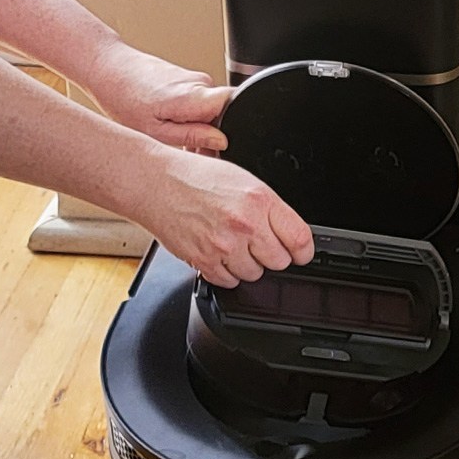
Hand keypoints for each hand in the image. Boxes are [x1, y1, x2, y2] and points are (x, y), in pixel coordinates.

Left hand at [83, 41, 231, 152]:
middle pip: (225, 115)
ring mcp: (196, 78)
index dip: (234, 129)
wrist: (107, 69)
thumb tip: (220, 142)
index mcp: (193, 96)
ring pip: (213, 111)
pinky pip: (202, 103)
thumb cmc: (123, 98)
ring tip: (173, 139)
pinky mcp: (189, 79)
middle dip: (212, 138)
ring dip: (200, 129)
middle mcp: (200, 82)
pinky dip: (192, 119)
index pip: (236, 105)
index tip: (219, 147)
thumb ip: (192, 136)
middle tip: (189, 152)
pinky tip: (171, 124)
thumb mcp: (155, 132)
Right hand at [135, 146, 314, 287]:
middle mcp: (245, 224)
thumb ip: (269, 209)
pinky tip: (218, 252)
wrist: (155, 183)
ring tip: (232, 243)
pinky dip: (226, 272)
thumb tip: (289, 235)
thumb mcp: (243, 181)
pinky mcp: (204, 261)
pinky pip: (229, 281)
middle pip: (280, 262)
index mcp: (260, 200)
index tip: (300, 253)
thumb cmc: (195, 178)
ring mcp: (224, 245)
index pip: (300, 239)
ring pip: (255, 274)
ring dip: (247, 265)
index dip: (303, 251)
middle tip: (258, 243)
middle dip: (272, 255)